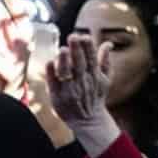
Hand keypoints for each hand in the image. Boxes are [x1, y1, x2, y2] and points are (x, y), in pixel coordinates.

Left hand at [46, 34, 120, 157]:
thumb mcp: (105, 80)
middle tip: (73, 36)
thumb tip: (108, 44)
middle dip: (77, 50)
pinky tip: (49, 63)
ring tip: (62, 49)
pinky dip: (51, 73)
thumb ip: (105, 61)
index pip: (92, 59)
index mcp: (94, 76)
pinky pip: (53, 84)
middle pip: (80, 64)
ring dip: (65, 61)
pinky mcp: (57, 96)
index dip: (88, 47)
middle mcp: (82, 82)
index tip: (84, 36)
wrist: (88, 121)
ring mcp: (69, 89)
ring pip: (67, 73)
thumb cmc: (95, 96)